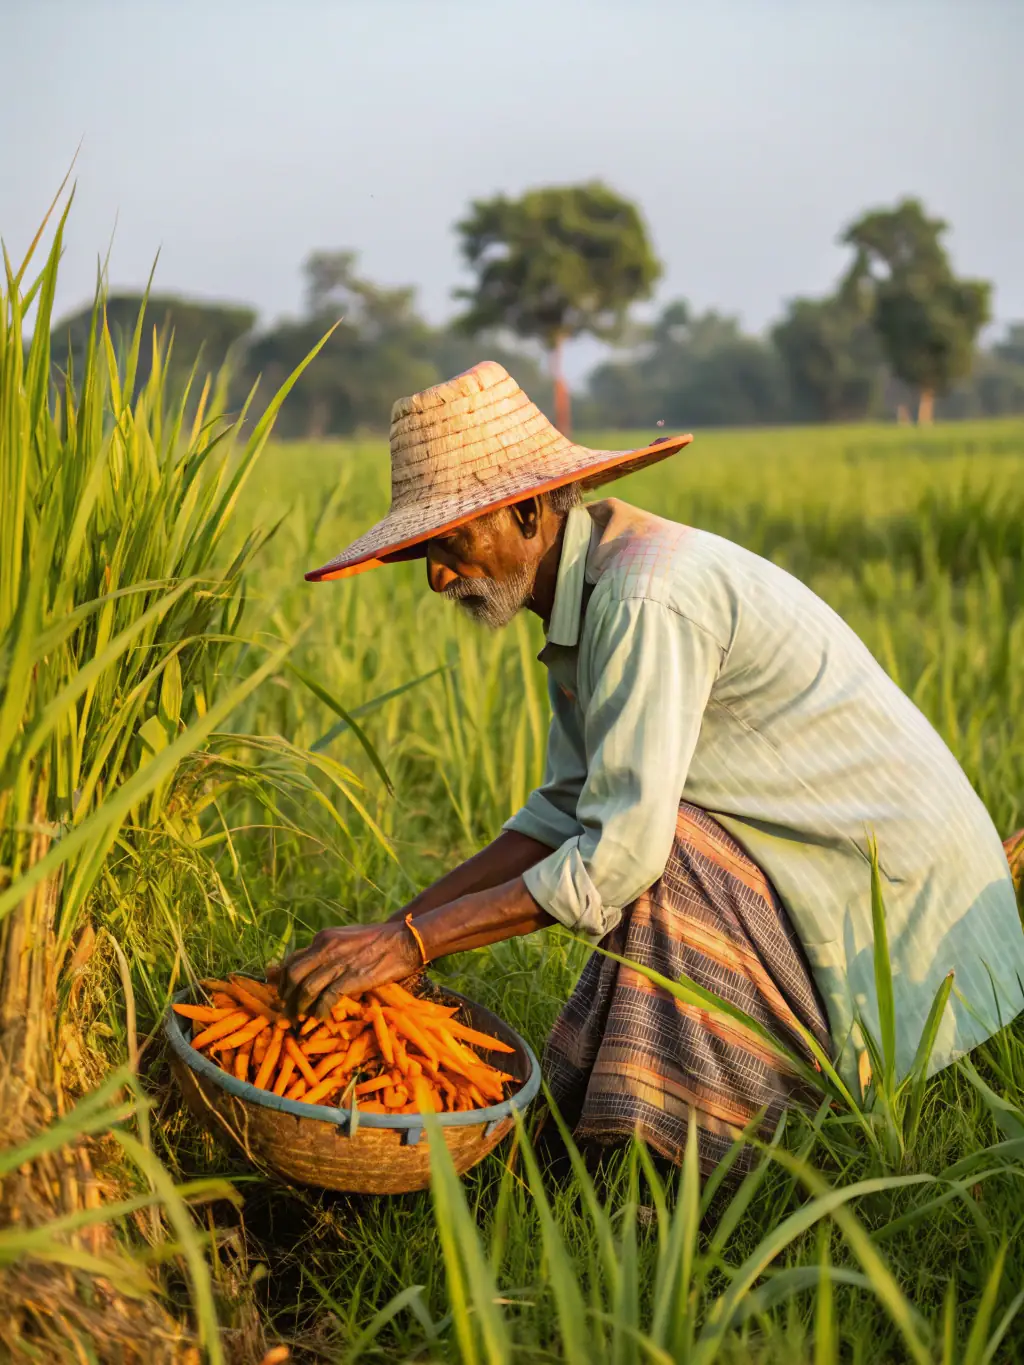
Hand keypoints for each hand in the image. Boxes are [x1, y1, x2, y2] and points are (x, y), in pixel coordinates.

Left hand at [271, 921, 420, 1019]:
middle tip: (288, 1011)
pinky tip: (321, 1017)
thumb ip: (323, 951)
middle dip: (286, 996)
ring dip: (299, 1007)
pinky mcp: (351, 978)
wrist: (405, 940)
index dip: (282, 981)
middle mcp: (326, 948)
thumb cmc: (376, 940)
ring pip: (305, 989)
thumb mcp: (345, 938)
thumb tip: (305, 966)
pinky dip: (320, 1011)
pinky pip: (326, 999)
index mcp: (323, 938)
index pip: (292, 960)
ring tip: (300, 1018)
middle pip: (292, 975)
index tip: (283, 994)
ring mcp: (338, 963)